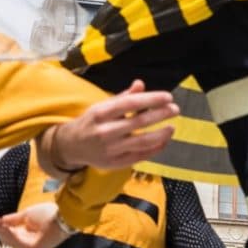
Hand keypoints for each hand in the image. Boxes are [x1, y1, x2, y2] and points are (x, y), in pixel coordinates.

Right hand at [0, 201, 65, 247]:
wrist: (63, 215)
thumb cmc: (49, 213)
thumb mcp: (27, 215)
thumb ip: (14, 220)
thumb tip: (1, 221)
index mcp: (29, 239)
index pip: (11, 236)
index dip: (1, 228)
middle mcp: (29, 247)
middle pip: (9, 240)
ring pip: (11, 241)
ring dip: (1, 230)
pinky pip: (16, 241)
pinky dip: (8, 233)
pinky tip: (1, 224)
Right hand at [48, 82, 177, 171]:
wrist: (71, 146)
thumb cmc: (91, 122)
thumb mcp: (102, 106)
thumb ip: (123, 97)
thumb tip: (140, 84)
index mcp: (101, 113)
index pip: (130, 103)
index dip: (151, 99)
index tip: (168, 97)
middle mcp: (105, 131)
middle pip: (138, 122)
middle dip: (160, 115)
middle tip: (175, 109)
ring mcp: (110, 149)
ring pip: (142, 142)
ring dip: (161, 134)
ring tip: (172, 127)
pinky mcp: (115, 163)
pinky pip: (140, 156)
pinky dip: (154, 149)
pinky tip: (163, 141)